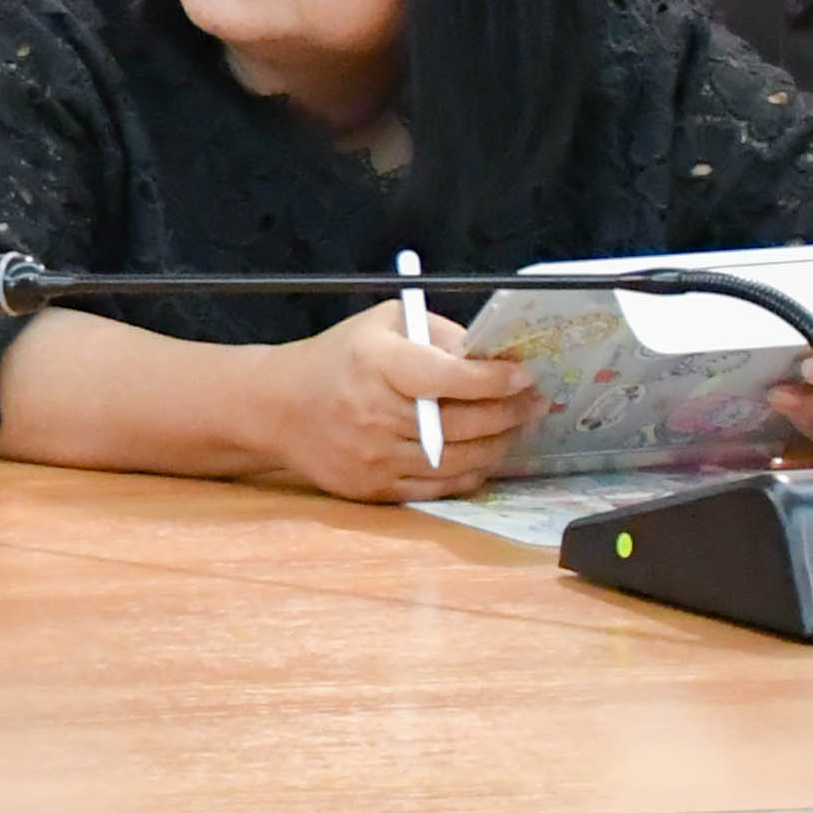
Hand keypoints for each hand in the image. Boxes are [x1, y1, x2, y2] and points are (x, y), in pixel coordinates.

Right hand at [253, 300, 536, 502]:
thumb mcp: (382, 324)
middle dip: (510, 413)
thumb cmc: (339, 359)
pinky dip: (471, 473)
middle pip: (462, 423)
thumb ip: (438, 334)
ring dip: (499, 445)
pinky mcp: (375, 488)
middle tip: (534, 403)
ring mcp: (374, 456)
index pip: (447, 377)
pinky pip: (440, 488)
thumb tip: (492, 356)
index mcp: (376, 363)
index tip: (523, 377)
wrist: (278, 407)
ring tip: (515, 428)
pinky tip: (484, 455)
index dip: (494, 379)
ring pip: (459, 460)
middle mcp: (374, 413)